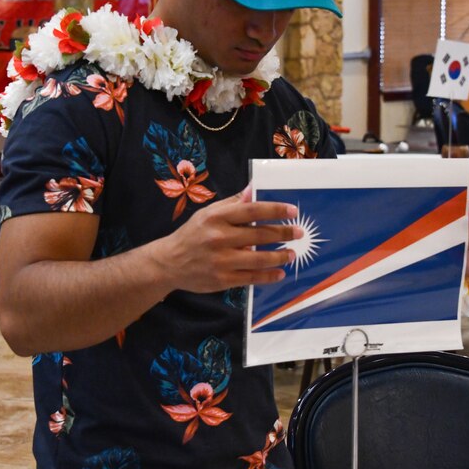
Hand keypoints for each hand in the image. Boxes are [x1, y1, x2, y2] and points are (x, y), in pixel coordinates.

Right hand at [151, 187, 301, 293]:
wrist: (169, 263)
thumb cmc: (192, 234)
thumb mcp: (208, 213)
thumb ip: (232, 203)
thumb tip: (253, 189)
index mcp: (217, 217)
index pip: (252, 210)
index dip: (275, 210)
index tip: (293, 210)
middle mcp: (219, 238)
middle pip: (259, 235)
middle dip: (284, 233)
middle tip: (299, 232)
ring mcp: (221, 260)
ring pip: (259, 259)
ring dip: (280, 256)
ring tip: (292, 253)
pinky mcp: (222, 280)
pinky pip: (251, 278)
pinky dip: (268, 276)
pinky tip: (280, 273)